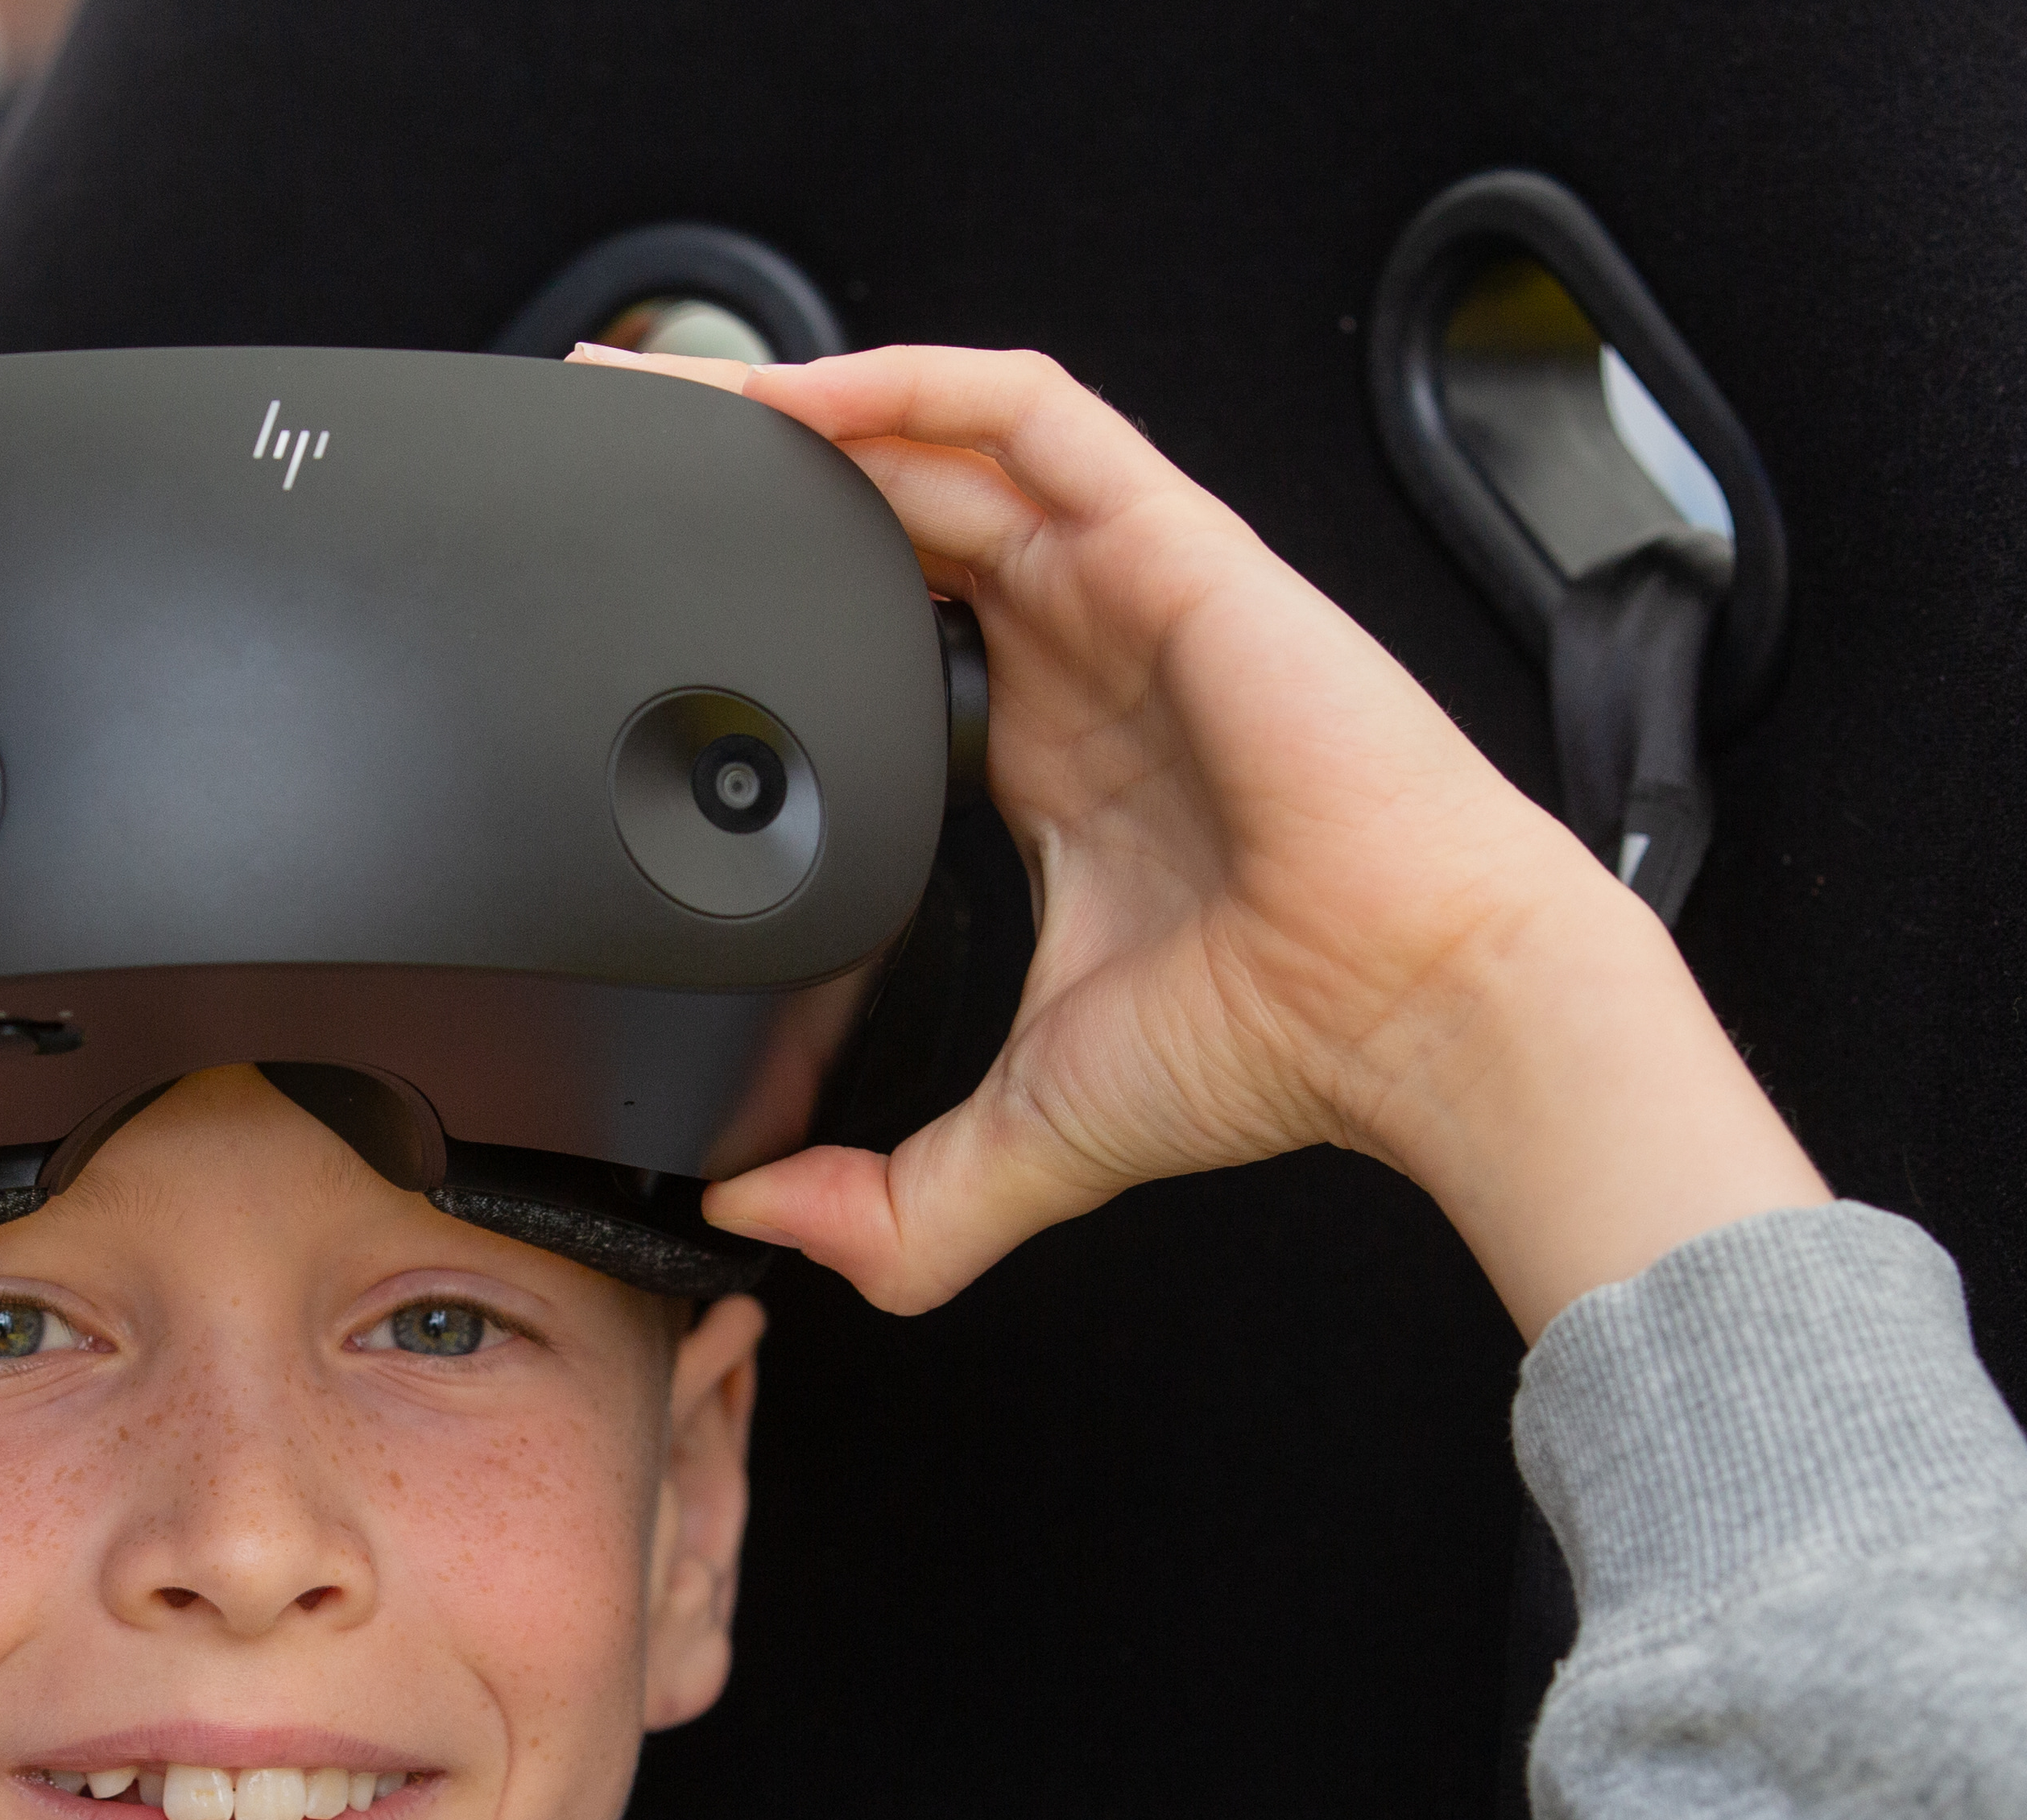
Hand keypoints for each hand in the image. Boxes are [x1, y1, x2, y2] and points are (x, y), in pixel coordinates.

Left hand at [585, 344, 1821, 1335]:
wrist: (1413, 1004)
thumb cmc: (1275, 1041)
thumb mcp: (1025, 1132)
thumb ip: (891, 1197)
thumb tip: (754, 1225)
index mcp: (1038, 749)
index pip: (880, 619)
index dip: (766, 589)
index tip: (645, 603)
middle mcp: (1077, 646)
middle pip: (885, 501)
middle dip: (748, 459)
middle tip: (613, 439)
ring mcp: (1123, 583)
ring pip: (938, 437)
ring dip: (801, 393)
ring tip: (672, 389)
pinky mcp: (1171, 544)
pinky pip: (1029, 416)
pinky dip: (913, 387)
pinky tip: (802, 391)